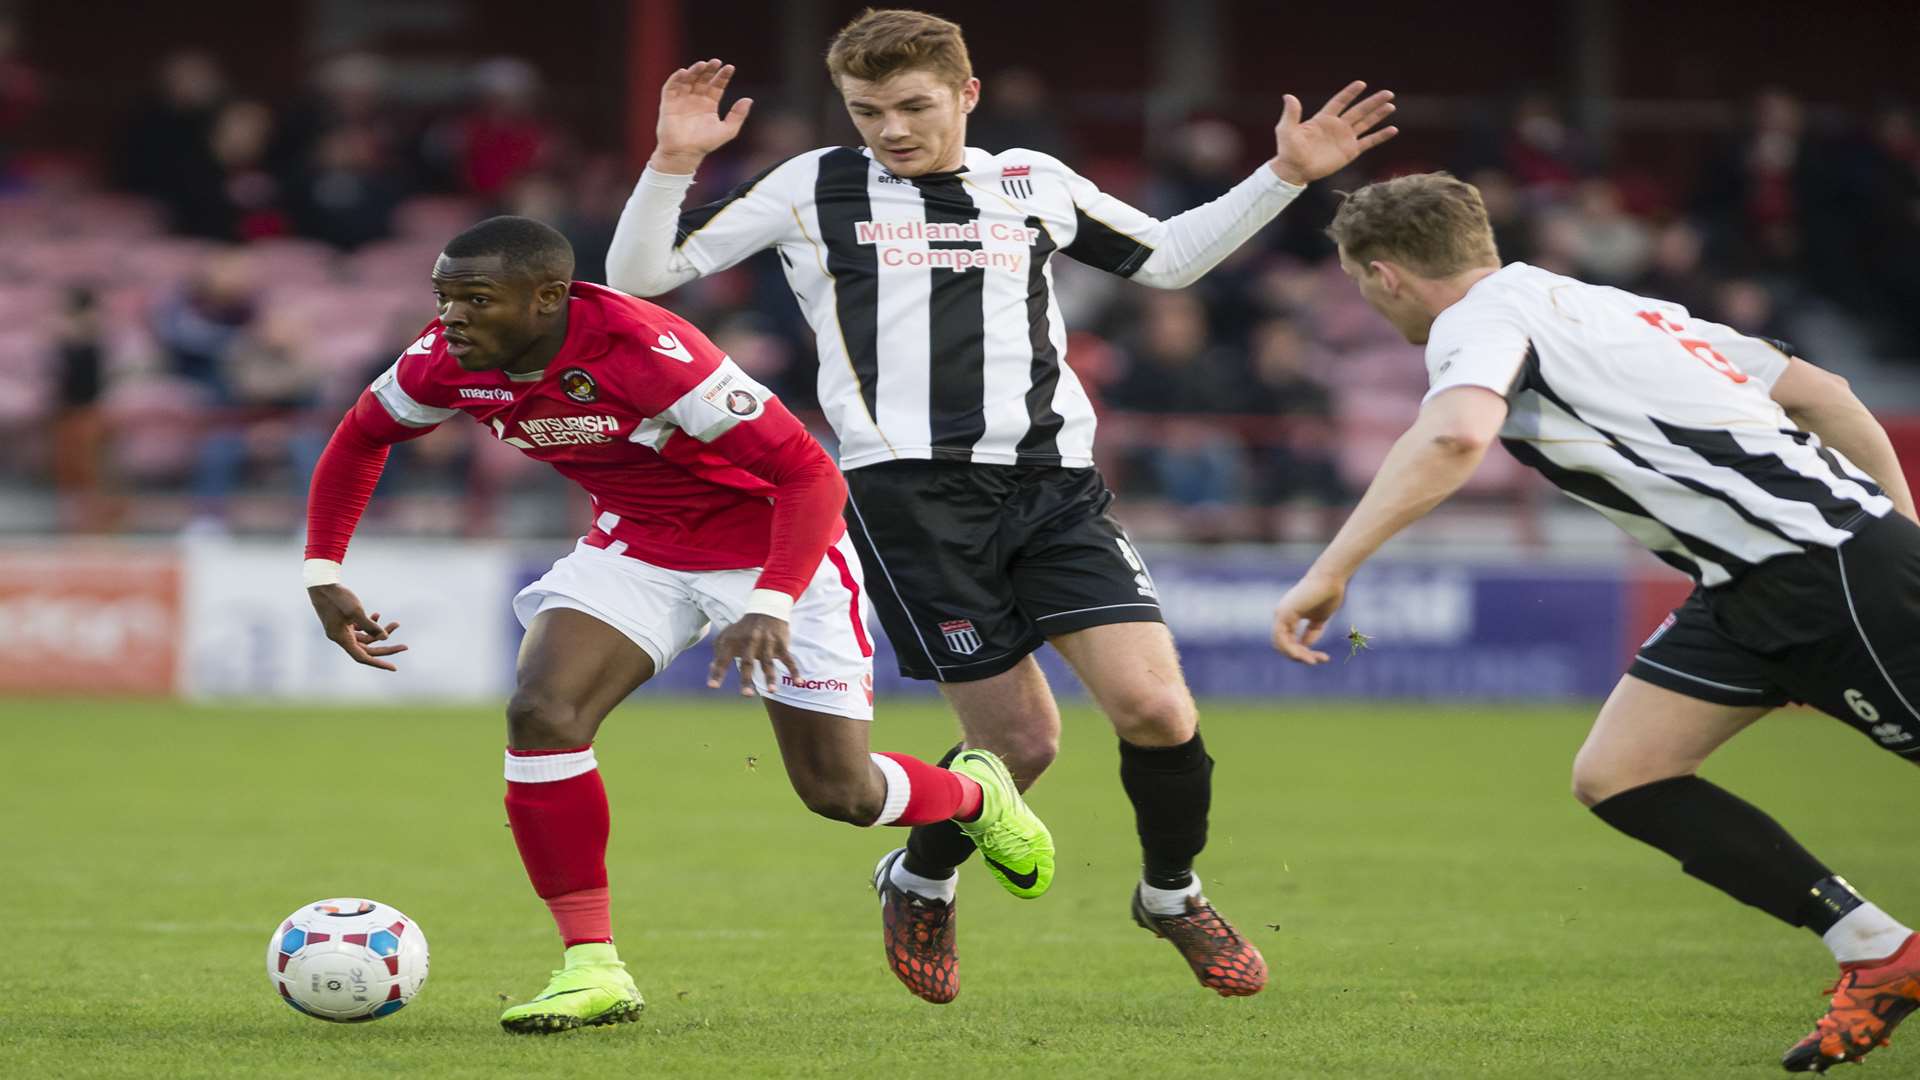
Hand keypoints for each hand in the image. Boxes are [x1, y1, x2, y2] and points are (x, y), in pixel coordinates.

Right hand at [308, 583, 406, 670]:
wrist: (322, 583)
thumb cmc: (337, 597)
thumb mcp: (356, 611)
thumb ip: (370, 626)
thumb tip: (385, 638)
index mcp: (341, 638)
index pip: (363, 657)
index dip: (379, 663)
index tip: (394, 668)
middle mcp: (340, 637)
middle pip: (367, 648)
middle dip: (386, 646)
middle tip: (405, 646)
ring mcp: (341, 629)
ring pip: (365, 637)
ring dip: (380, 631)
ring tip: (396, 623)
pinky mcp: (342, 621)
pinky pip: (360, 629)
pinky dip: (370, 624)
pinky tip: (377, 615)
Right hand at [651, 59, 752, 172]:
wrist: (684, 154)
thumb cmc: (705, 144)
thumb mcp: (728, 131)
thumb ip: (738, 115)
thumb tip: (749, 99)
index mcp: (709, 104)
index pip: (717, 85)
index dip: (723, 76)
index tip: (729, 68)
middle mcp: (696, 100)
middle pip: (703, 79)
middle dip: (709, 70)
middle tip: (715, 62)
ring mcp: (682, 100)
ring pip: (688, 80)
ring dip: (694, 71)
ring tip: (702, 64)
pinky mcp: (668, 103)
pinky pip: (671, 87)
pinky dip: (676, 78)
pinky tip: (684, 72)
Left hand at [707, 613, 796, 697]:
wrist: (765, 610)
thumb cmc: (742, 629)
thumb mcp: (727, 637)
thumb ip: (719, 654)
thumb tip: (712, 671)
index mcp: (732, 641)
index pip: (723, 659)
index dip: (717, 673)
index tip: (712, 686)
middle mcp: (749, 642)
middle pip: (747, 663)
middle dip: (747, 679)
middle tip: (747, 695)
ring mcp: (766, 643)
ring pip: (768, 662)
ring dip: (770, 677)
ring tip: (772, 691)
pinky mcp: (780, 644)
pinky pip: (788, 659)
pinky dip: (794, 670)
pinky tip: (798, 682)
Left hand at [1269, 81, 1397, 185]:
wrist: (1294, 171)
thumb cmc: (1288, 150)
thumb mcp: (1286, 129)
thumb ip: (1291, 113)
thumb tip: (1289, 96)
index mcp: (1324, 119)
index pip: (1340, 102)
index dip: (1350, 93)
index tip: (1362, 84)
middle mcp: (1337, 126)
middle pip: (1359, 110)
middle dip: (1373, 102)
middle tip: (1388, 93)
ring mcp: (1345, 139)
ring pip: (1366, 123)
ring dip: (1378, 114)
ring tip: (1391, 105)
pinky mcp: (1350, 152)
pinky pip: (1369, 142)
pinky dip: (1381, 136)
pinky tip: (1393, 129)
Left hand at [1271, 571, 1346, 664]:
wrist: (1331, 579)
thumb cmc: (1328, 595)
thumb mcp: (1319, 619)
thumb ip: (1311, 632)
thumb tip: (1305, 647)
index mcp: (1288, 617)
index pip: (1289, 642)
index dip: (1304, 653)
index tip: (1323, 658)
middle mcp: (1281, 616)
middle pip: (1283, 646)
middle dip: (1300, 657)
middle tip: (1317, 661)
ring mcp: (1281, 614)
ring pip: (1281, 644)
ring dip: (1296, 656)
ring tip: (1313, 660)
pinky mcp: (1284, 613)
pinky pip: (1281, 638)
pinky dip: (1290, 649)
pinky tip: (1303, 654)